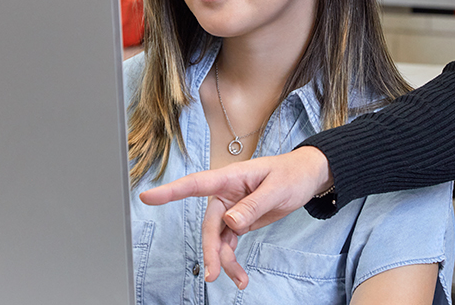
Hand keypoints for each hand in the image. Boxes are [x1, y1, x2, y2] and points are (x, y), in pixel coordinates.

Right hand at [138, 146, 331, 288]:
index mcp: (231, 177)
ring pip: (218, 239)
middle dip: (210, 249)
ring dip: (224, 260)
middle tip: (214, 273)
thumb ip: (253, 205)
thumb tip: (231, 221)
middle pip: (209, 224)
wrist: (307, 178)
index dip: (171, 191)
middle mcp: (226, 193)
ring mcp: (231, 208)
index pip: (196, 184)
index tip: (148, 197)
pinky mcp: (239, 221)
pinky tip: (240, 276)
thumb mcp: (277, 188)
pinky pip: (229, 243)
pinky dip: (233, 261)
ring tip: (237, 280)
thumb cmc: (292, 174)